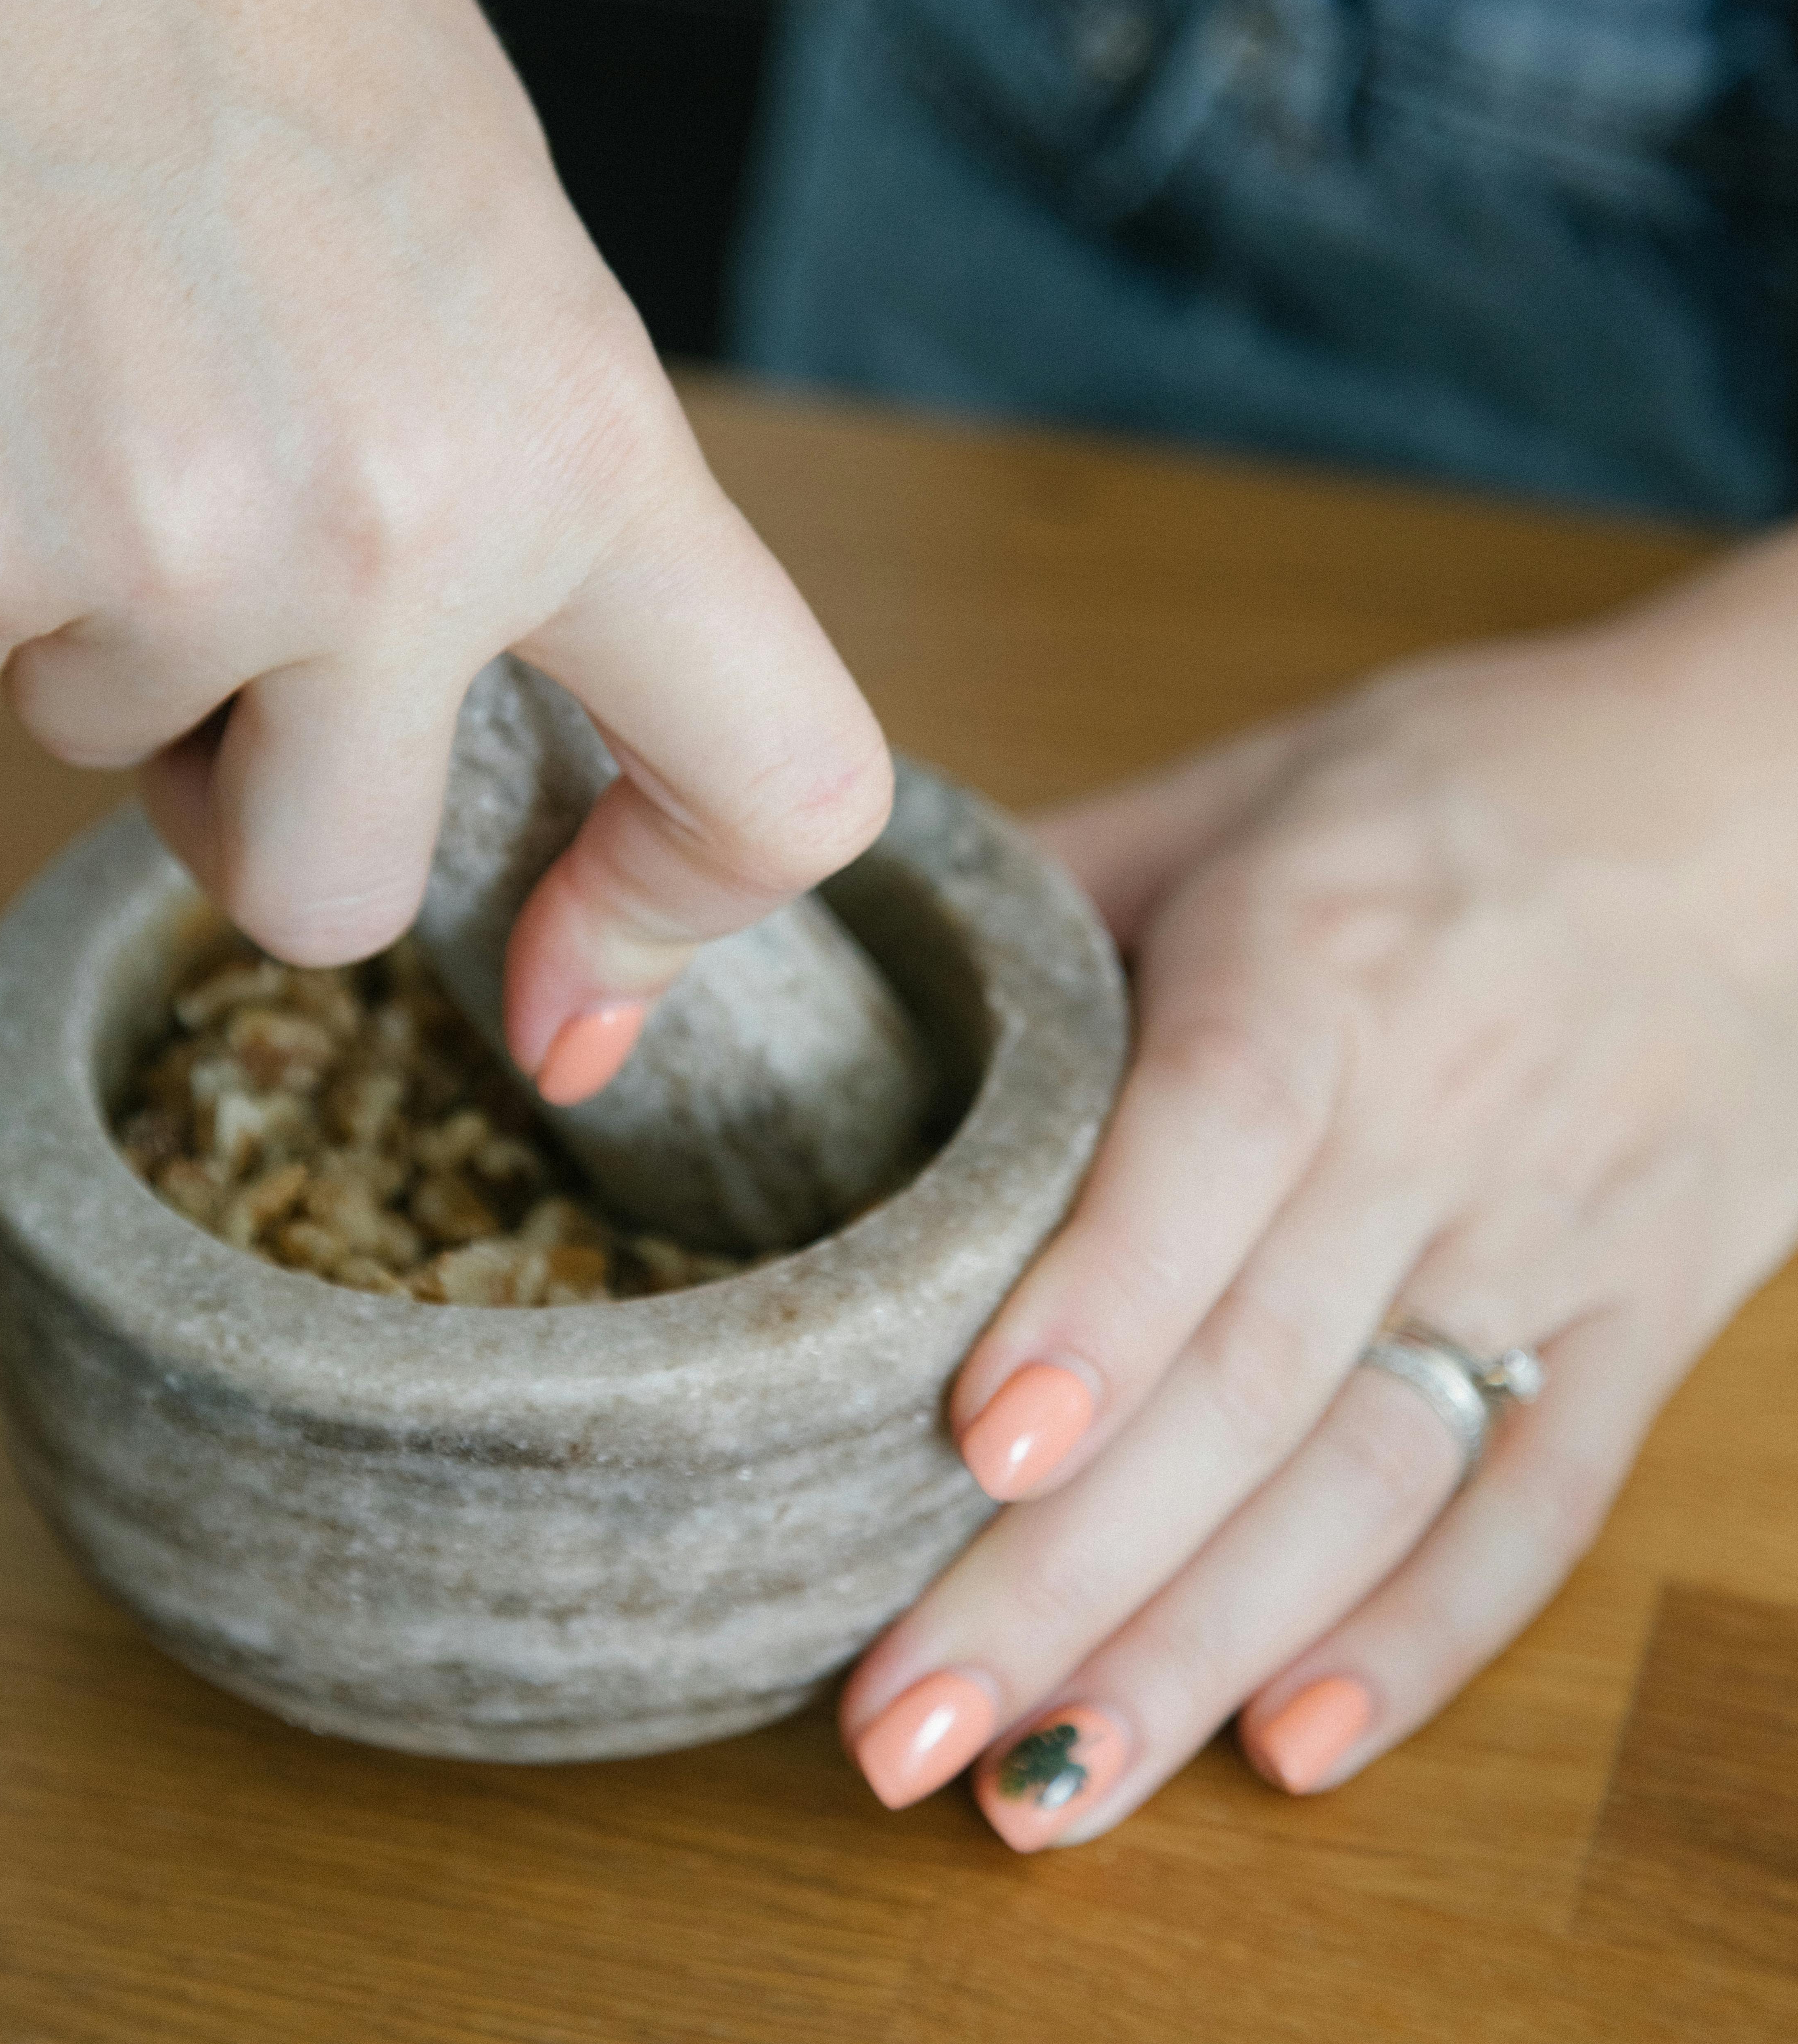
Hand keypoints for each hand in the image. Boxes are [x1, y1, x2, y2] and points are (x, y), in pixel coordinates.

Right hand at [0, 0, 889, 1085]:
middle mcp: (388, 525)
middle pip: (326, 886)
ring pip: (116, 753)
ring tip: (80, 361)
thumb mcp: (478, 250)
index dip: (682, 915)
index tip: (582, 984)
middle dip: (252, 774)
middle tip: (202, 546)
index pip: (776, 783)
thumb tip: (474, 722)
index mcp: (575, 435)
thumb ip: (529, 505)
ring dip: (95, 620)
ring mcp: (157, 540)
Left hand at [841, 535, 1797, 1845]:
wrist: (1765, 799)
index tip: (979, 1452)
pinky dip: (1420, 1641)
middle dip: (1068, 1573)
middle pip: (1249, 1378)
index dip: (1096, 1305)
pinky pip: (1536, 1506)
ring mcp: (1557, 1239)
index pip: (1210, 1150)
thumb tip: (864, 964)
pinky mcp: (1644, 1319)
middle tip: (904, 1723)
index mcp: (1325, 965)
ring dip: (1203, 1649)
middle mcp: (1442, 1121)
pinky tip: (1285, 1746)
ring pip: (1369, 1481)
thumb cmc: (1472, 783)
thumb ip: (1064, 888)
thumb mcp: (1254, 781)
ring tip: (1045, 1789)